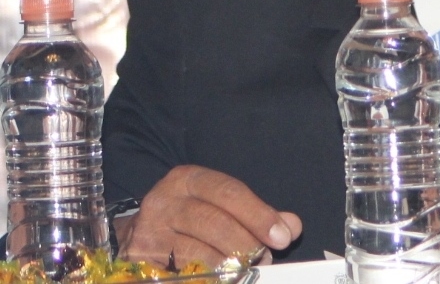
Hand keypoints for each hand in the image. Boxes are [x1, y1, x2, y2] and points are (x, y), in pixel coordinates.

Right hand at [114, 165, 302, 266]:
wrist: (135, 237)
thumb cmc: (190, 219)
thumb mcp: (221, 206)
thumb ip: (258, 214)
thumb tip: (291, 226)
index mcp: (187, 179)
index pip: (229, 192)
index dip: (258, 215)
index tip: (283, 236)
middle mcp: (163, 201)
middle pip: (213, 222)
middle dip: (246, 243)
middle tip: (265, 257)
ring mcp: (147, 234)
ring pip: (196, 252)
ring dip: (229, 266)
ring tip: (246, 271)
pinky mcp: (140, 265)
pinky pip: (181, 275)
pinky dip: (208, 278)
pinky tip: (225, 279)